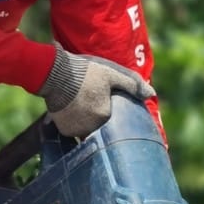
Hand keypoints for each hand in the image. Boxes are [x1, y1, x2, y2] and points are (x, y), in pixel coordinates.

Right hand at [38, 46, 154, 137]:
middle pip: (102, 126)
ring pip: (88, 129)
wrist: (52, 73)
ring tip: (82, 104)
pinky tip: (73, 109)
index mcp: (105, 116)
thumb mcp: (111, 74)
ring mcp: (76, 130)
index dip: (113, 110)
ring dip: (88, 121)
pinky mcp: (64, 130)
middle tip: (93, 100)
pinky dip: (75, 122)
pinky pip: (75, 129)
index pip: (115, 119)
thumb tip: (152, 94)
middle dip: (100, 117)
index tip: (108, 101)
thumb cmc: (84, 72)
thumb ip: (132, 84)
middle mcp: (91, 128)